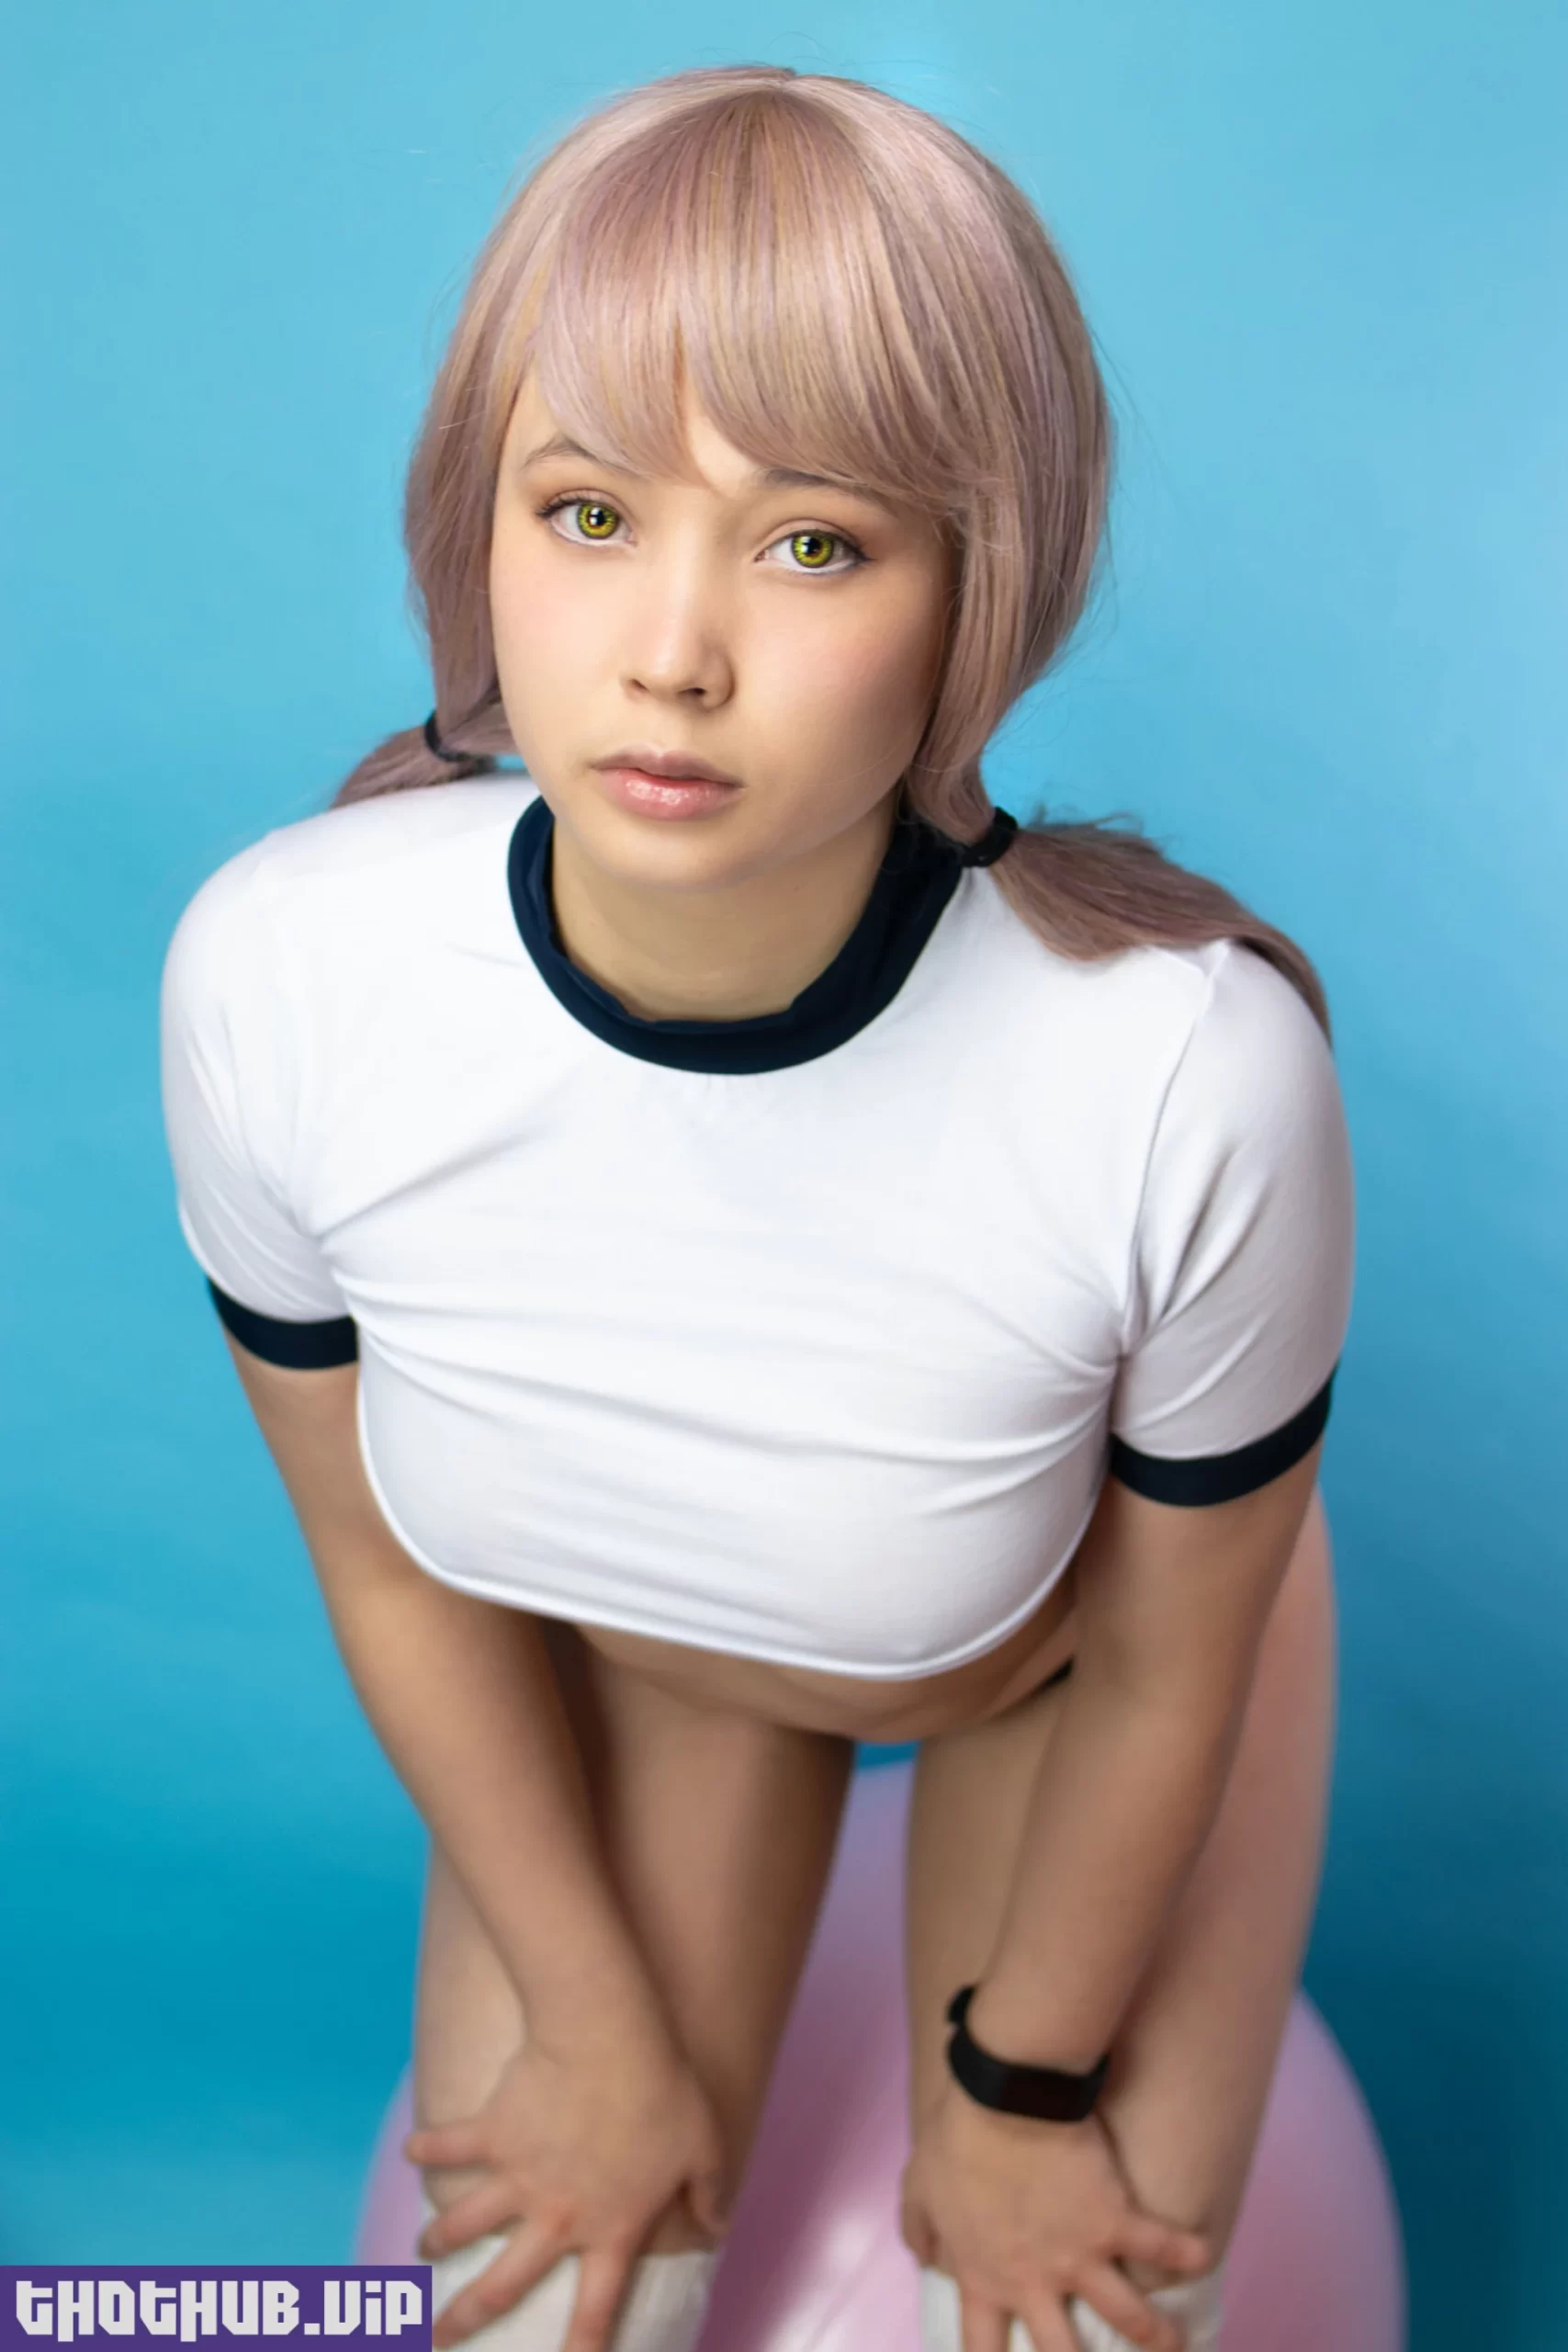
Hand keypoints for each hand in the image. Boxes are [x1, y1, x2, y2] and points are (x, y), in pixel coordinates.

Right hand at [403, 2021, 729, 2351]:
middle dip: (463, 2319)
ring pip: (462, 2225)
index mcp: (610, 2228)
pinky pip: (449, 2145)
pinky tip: (412, 2152)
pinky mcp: (492, 2131)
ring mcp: (517, 2176)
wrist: (607, 2038)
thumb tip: (718, 2229)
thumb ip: (711, 2194)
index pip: (596, 2309)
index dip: (582, 2351)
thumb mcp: (705, 2147)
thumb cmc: (664, 2091)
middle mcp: (556, 2216)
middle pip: (501, 2286)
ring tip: (421, 2251)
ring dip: (437, 2240)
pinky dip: (427, 2149)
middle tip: (436, 2340)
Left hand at [899, 2083, 1210, 2351]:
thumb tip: (925, 2259)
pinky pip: (1160, 2244)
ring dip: (1156, 2336)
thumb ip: (920, 2229)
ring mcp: (1080, 2257)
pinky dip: (1186, 2251)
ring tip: (1175, 2345)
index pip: (981, 2348)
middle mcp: (1035, 2281)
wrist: (1004, 2098)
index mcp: (984, 2276)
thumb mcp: (919, 2186)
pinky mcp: (1115, 2221)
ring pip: (1127, 2317)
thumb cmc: (956, 2138)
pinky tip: (1202, 2257)